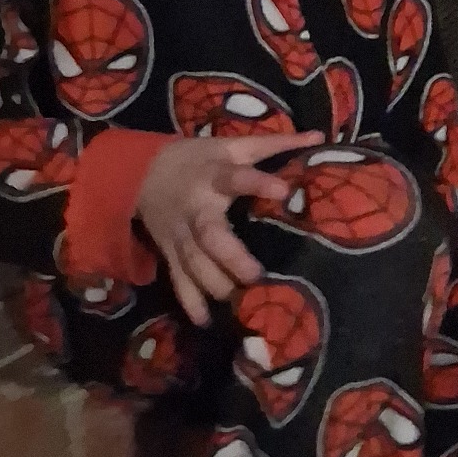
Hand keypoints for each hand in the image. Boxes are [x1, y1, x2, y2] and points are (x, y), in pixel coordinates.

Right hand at [137, 132, 321, 324]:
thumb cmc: (198, 159)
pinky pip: (178, 280)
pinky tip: (206, 321)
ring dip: (215, 284)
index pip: (236, 178)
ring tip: (240, 302)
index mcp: (214, 176)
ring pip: (194, 263)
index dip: (258, 183)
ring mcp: (179, 235)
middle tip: (256, 276)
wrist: (139, 174)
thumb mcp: (232, 145)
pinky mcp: (169, 253)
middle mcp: (195, 209)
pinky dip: (190, 302)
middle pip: (210, 235)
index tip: (283, 191)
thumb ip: (275, 143)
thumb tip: (318, 135)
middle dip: (231, 257)